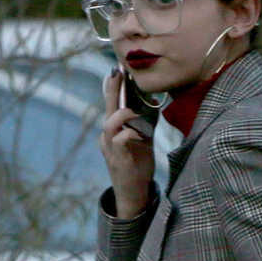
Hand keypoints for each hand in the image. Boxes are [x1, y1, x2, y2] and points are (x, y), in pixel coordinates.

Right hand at [100, 69, 155, 218]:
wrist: (134, 192)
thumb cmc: (137, 164)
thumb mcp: (143, 139)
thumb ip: (145, 122)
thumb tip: (154, 102)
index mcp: (113, 129)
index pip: (111, 103)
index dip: (112, 86)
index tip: (118, 69)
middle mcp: (108, 136)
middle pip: (107, 107)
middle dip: (112, 89)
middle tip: (118, 72)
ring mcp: (110, 148)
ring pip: (109, 123)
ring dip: (122, 114)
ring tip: (134, 112)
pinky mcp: (118, 159)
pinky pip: (120, 140)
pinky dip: (129, 134)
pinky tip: (139, 134)